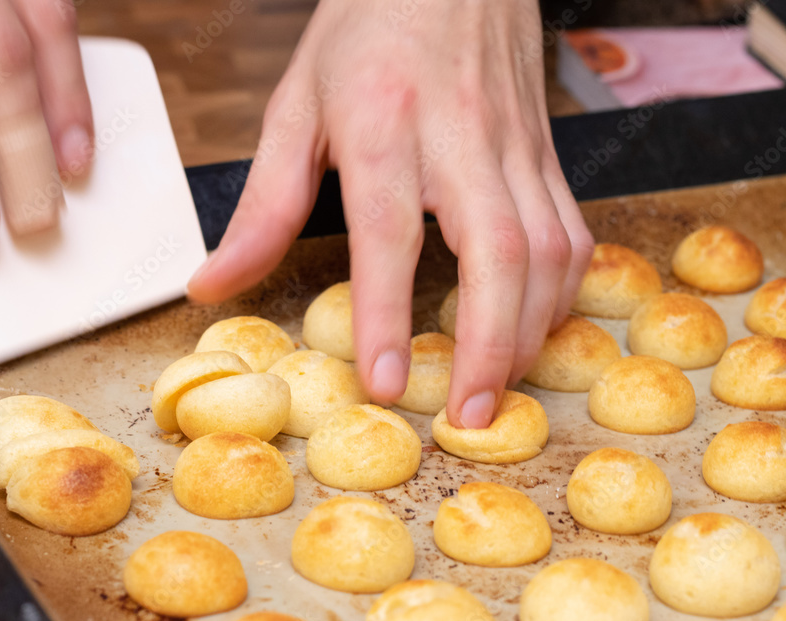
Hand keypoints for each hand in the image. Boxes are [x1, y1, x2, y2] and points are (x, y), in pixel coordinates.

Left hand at [187, 0, 593, 428]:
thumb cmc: (368, 29)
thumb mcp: (296, 106)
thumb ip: (262, 205)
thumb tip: (214, 284)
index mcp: (383, 125)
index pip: (389, 230)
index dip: (386, 311)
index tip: (383, 382)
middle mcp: (459, 138)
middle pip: (496, 251)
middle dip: (489, 344)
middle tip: (469, 416)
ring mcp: (514, 146)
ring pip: (546, 249)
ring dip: (530, 330)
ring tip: (500, 390)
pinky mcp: (546, 153)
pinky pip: (570, 231)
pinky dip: (560, 293)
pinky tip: (535, 326)